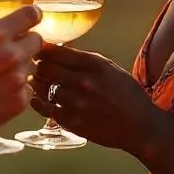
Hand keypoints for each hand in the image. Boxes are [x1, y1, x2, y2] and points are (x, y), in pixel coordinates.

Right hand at [0, 4, 42, 152]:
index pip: (30, 15)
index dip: (31, 15)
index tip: (29, 18)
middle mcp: (11, 55)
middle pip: (37, 40)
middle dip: (26, 42)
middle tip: (11, 49)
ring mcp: (18, 80)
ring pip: (32, 65)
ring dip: (21, 66)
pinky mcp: (20, 102)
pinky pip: (28, 88)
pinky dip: (18, 88)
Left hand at [30, 44, 165, 156]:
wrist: (139, 126)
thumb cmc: (126, 95)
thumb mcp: (109, 68)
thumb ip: (84, 59)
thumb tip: (57, 51)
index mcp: (93, 64)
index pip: (55, 51)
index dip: (41, 48)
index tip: (36, 48)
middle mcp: (82, 81)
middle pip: (43, 67)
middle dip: (37, 64)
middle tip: (33, 64)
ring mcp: (75, 102)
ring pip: (41, 86)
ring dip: (37, 82)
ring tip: (37, 80)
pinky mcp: (70, 121)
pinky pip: (44, 107)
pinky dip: (37, 101)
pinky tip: (38, 97)